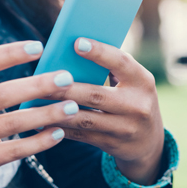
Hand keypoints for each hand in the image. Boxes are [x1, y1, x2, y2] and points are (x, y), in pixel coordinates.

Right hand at [0, 41, 81, 187]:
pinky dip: (39, 142)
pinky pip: (14, 150)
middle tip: (66, 78)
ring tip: (72, 106)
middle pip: (1, 94)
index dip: (10, 53)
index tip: (38, 46)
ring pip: (12, 123)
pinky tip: (58, 133)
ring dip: (46, 114)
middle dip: (37, 85)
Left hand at [47, 38, 164, 185]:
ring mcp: (126, 128)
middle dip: (66, 87)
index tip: (77, 43)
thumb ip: (112, 68)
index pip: (121, 62)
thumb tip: (75, 48)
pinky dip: (60, 128)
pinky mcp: (113, 144)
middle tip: (43, 78)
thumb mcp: (133, 83)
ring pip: (85, 118)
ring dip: (57, 110)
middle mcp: (137, 105)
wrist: (150, 142)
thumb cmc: (133, 100)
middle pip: (96, 94)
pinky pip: (81, 135)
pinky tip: (42, 121)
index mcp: (143, 81)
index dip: (100, 52)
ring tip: (35, 101)